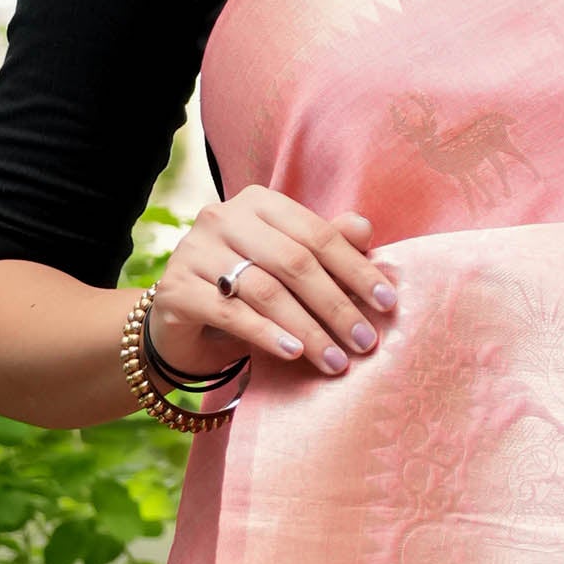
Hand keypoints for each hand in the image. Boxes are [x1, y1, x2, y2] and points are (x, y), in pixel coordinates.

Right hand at [145, 187, 395, 382]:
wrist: (181, 320)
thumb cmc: (245, 289)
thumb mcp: (288, 269)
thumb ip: (324, 246)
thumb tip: (364, 228)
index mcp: (259, 203)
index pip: (317, 234)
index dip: (356, 268)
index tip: (388, 303)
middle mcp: (223, 217)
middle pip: (294, 262)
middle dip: (337, 305)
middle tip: (366, 342)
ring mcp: (194, 250)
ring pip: (264, 290)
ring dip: (308, 329)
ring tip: (336, 361)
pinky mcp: (174, 289)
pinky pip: (229, 313)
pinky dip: (266, 335)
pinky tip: (293, 354)